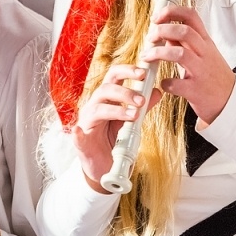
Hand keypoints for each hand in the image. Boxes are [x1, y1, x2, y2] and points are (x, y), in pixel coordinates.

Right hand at [72, 64, 158, 189]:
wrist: (105, 165)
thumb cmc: (115, 139)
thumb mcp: (131, 122)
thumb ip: (142, 107)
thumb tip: (157, 91)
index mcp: (107, 99)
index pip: (114, 77)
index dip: (127, 71)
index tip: (143, 73)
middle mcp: (95, 106)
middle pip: (105, 89)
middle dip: (125, 92)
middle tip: (141, 101)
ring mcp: (87, 123)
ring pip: (97, 109)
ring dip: (116, 111)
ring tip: (133, 116)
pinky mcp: (82, 142)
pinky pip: (77, 136)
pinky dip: (78, 133)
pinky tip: (79, 131)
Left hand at [145, 5, 235, 124]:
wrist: (230, 101)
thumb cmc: (214, 76)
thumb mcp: (205, 54)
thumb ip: (186, 43)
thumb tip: (166, 34)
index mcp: (205, 42)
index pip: (191, 16)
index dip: (172, 12)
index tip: (157, 18)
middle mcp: (205, 54)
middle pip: (184, 31)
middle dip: (162, 31)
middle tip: (150, 38)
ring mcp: (201, 72)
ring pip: (179, 54)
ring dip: (158, 53)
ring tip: (147, 57)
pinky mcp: (196, 91)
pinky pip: (177, 84)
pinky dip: (166, 83)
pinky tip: (164, 84)